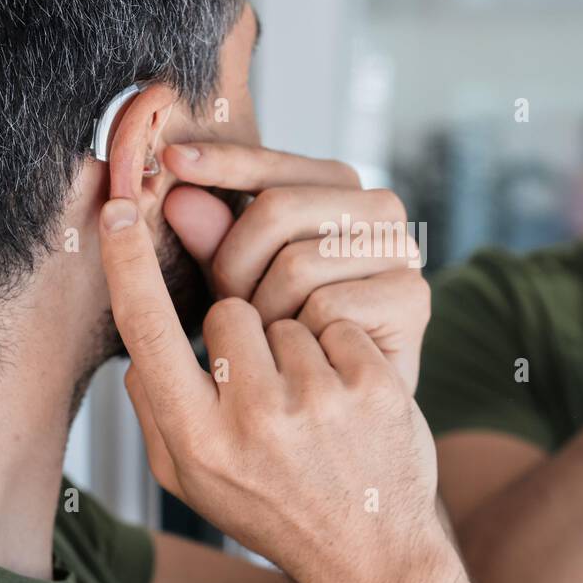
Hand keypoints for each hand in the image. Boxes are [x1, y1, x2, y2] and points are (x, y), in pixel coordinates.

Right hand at [98, 197, 442, 582]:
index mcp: (195, 439)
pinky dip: (340, 352)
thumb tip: (138, 342)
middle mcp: (251, 419)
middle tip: (268, 392)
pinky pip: (336, 323)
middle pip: (226, 311)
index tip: (118, 209)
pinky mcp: (370, 385)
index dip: (126, 264)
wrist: (371, 553)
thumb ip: (155, 410)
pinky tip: (347, 401)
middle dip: (243, 336)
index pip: (146, 331)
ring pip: (284, 316)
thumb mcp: (193, 480)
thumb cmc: (272, 509)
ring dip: (294, 347)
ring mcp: (316, 400)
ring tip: (311, 406)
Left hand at [159, 143, 428, 390]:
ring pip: (296, 264)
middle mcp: (380, 207)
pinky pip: (325, 307)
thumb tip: (177, 196)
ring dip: (263, 313)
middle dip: (233, 264)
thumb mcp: (242, 286)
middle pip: (277, 210)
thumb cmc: (290, 345)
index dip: (222, 163)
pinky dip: (300, 338)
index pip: (272, 167)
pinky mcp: (411, 296)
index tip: (171, 160)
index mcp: (340, 189)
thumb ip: (214, 242)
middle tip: (227, 309)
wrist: (350, 423)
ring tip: (267, 344)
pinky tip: (304, 359)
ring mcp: (401, 249)